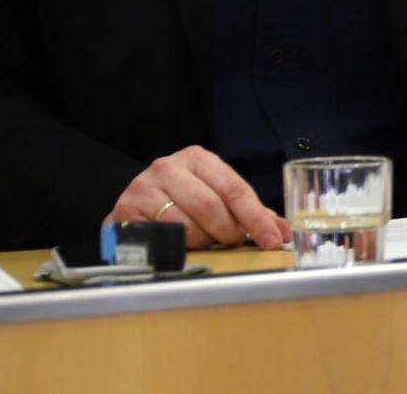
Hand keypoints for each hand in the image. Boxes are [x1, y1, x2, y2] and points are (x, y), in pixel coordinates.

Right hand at [105, 145, 286, 249]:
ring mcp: (143, 188)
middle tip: (234, 244)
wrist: (134, 205)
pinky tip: (183, 246)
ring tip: (206, 242)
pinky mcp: (124, 211)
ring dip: (203, 242)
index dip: (256, 217)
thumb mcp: (215, 196)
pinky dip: (178, 247)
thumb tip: (282, 231)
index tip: (271, 239)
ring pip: (185, 225)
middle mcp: (168, 167)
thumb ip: (250, 212)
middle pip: (210, 207)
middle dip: (228, 232)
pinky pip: (161, 238)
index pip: (234, 188)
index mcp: (197, 158)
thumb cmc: (182, 200)